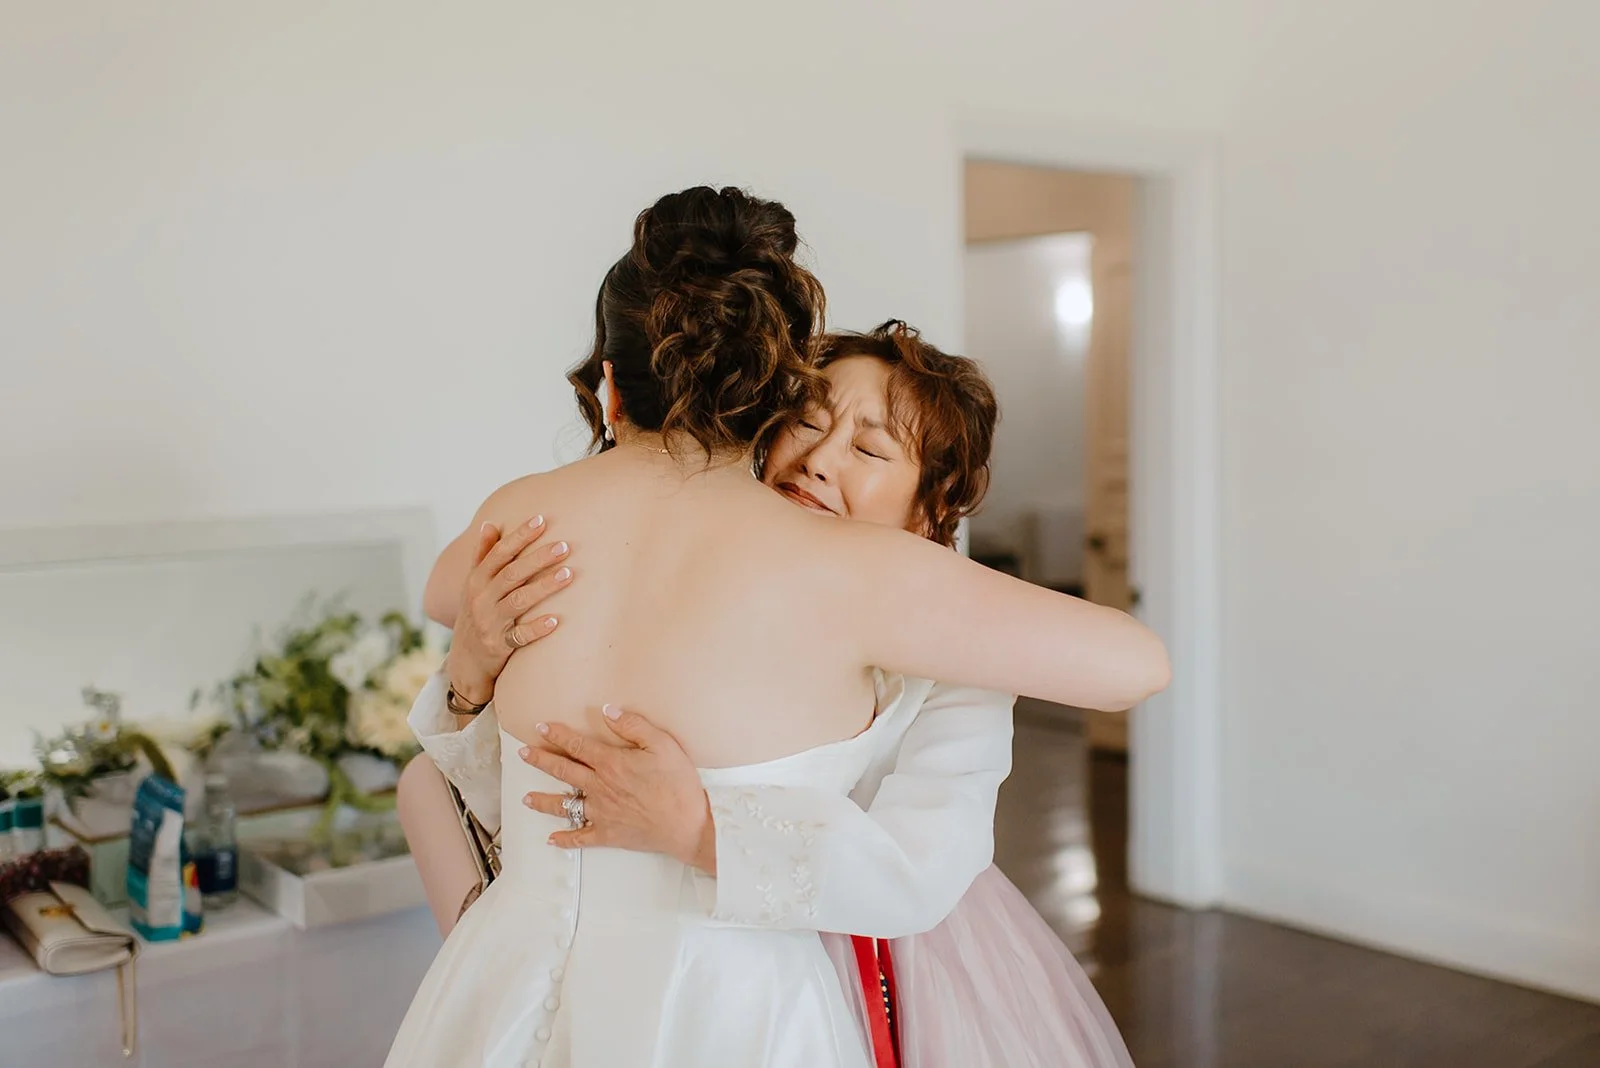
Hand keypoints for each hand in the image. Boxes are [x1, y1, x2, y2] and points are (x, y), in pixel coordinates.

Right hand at [446, 516, 572, 704]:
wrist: (465, 662)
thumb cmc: (475, 615)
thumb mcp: (472, 586)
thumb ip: (482, 556)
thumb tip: (489, 523)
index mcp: (476, 581)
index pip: (498, 553)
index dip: (518, 536)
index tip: (540, 520)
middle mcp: (481, 599)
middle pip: (511, 574)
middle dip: (538, 558)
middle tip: (564, 546)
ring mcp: (490, 623)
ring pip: (518, 601)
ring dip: (544, 587)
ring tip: (568, 574)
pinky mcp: (499, 646)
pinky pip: (520, 636)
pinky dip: (537, 628)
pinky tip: (555, 620)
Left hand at [520, 706, 716, 873]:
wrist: (688, 824)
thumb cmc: (679, 783)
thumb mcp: (663, 744)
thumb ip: (633, 725)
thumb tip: (608, 710)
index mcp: (611, 764)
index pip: (577, 745)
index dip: (557, 735)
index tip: (541, 727)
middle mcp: (600, 788)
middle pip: (563, 771)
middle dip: (540, 760)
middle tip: (523, 754)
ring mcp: (601, 813)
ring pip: (564, 805)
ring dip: (543, 801)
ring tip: (526, 798)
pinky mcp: (609, 834)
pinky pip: (581, 838)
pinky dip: (564, 840)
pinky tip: (551, 840)